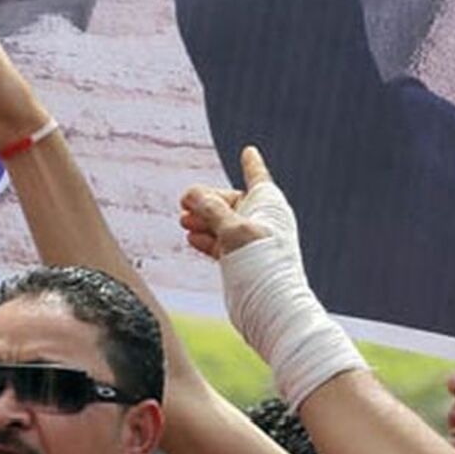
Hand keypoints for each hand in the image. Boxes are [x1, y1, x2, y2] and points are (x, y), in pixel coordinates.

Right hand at [180, 146, 296, 259]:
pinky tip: (191, 238)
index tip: (249, 151)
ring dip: (203, 220)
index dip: (251, 163)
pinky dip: (207, 238)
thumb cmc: (261, 261)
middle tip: (184, 203)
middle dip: (207, 201)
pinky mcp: (243, 260)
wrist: (270, 303)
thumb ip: (210, 208)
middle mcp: (262, 219)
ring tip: (183, 220)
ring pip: (223, 222)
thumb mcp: (231, 227)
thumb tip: (191, 194)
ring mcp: (251, 240)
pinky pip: (221, 242)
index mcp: (269, 203)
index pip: (257, 176)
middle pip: (230, 201)